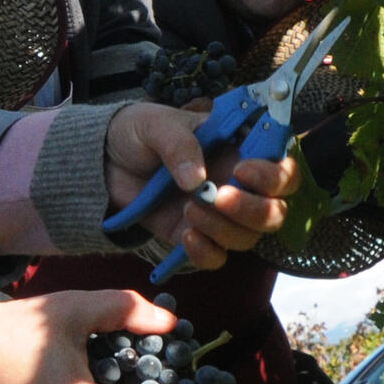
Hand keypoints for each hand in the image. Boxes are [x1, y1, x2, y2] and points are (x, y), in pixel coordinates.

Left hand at [105, 103, 299, 268]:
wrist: (101, 162)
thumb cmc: (137, 133)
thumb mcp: (155, 125)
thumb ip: (178, 145)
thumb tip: (197, 179)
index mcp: (237, 149)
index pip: (281, 168)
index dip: (275, 175)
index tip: (242, 170)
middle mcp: (236, 184)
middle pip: (275, 211)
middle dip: (255, 210)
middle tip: (219, 196)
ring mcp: (218, 214)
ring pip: (249, 238)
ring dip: (224, 229)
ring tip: (188, 209)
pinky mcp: (195, 236)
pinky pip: (217, 258)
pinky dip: (206, 252)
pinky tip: (185, 236)